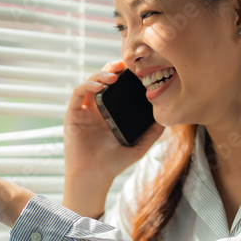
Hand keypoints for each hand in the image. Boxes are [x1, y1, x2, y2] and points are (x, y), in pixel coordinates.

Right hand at [63, 61, 164, 188]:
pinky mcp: (72, 114)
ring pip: (89, 83)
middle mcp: (95, 109)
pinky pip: (78, 94)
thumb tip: (167, 120)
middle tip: (124, 64)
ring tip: (114, 75)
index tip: (135, 70)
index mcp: (109, 113)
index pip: (115, 88)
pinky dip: (88, 85)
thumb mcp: (138, 147)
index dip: (123, 76)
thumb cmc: (113, 164)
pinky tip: (100, 84)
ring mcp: (83, 111)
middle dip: (112, 69)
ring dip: (100, 74)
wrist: (94, 177)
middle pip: (102, 81)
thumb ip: (152, 134)